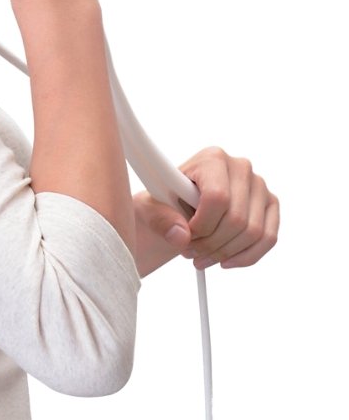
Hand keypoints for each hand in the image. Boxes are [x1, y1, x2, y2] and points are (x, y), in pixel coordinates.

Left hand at [133, 147, 278, 276]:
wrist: (176, 204)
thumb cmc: (163, 201)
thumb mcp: (150, 207)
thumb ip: (161, 219)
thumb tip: (181, 236)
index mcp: (212, 158)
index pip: (217, 198)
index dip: (201, 226)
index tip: (185, 237)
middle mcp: (241, 167)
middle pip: (236, 218)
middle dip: (211, 244)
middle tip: (190, 253)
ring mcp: (259, 186)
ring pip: (253, 232)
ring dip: (225, 253)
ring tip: (201, 258)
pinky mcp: (270, 204)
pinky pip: (268, 238)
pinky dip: (246, 256)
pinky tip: (225, 261)